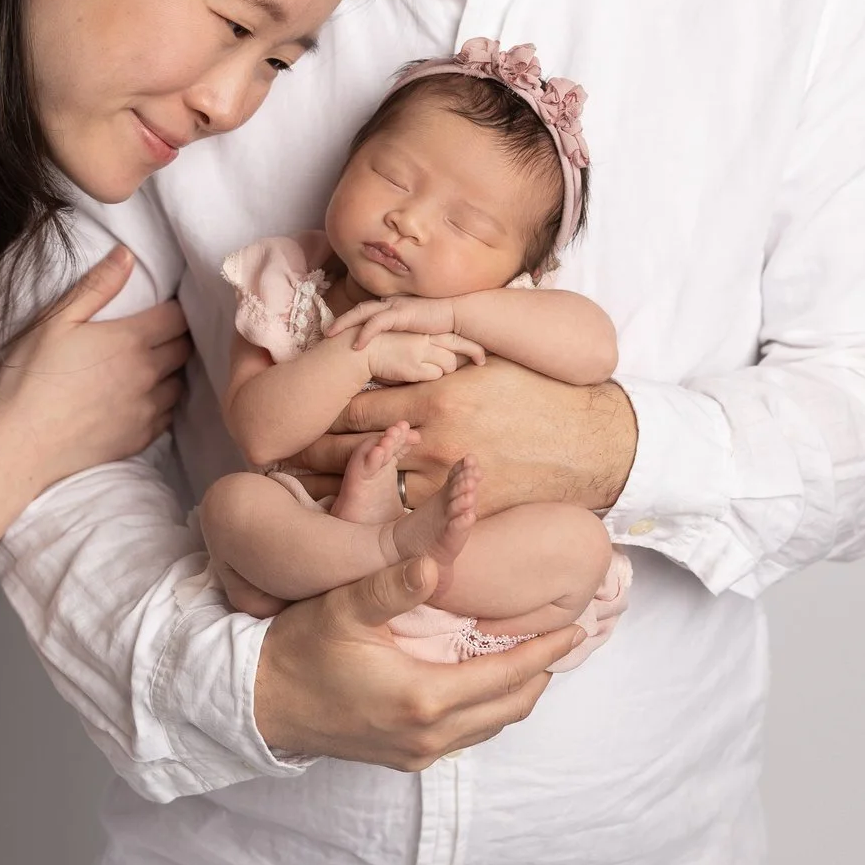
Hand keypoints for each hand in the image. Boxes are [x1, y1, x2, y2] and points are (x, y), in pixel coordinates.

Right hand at [0, 246, 189, 492]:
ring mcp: (146, 409)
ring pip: (180, 382)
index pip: (177, 317)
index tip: (163, 306)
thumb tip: (127, 255)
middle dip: (176, 337)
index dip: (174, 308)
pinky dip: (163, 402)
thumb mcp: (55, 321)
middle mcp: (147, 374)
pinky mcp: (140, 439)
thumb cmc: (30, 378)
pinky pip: (168, 415)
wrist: (19, 446)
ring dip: (172, 371)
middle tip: (159, 332)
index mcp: (130, 340)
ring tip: (153, 365)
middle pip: (184, 348)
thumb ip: (96, 286)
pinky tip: (144, 397)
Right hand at [253, 555, 582, 768]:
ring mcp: (416, 751)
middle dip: (541, 673)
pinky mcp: (403, 756)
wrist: (258, 701)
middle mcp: (428, 734)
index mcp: (423, 697)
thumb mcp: (344, 607)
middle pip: (509, 706)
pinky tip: (484, 679)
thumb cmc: (298, 649)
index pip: (507, 675)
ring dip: (516, 692)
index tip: (575, 628)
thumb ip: (392, 585)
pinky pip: (464, 733)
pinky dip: (487, 706)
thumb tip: (435, 564)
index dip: (545, 651)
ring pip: (489, 724)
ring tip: (534, 658)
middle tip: (563, 639)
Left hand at [286, 358, 636, 512]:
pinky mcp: (460, 506)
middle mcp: (433, 435)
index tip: (289, 416)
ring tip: (294, 489)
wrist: (591, 441)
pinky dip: (372, 512)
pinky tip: (349, 516)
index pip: (356, 402)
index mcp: (434, 394)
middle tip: (273, 456)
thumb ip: (430, 359)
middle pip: (350, 445)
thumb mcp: (480, 364)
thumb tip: (382, 347)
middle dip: (309, 451)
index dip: (317, 410)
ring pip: (369, 485)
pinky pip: (404, 513)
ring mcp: (446, 476)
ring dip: (330, 487)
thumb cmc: (535, 392)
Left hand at [330, 295, 459, 343]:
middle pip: (359, 309)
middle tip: (325, 333)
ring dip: (345, 323)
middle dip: (341, 320)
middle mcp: (390, 303)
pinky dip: (365, 332)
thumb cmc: (439, 324)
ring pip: (363, 312)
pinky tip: (357, 344)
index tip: (337, 331)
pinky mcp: (402, 314)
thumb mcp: (415, 329)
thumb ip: (402, 333)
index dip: (351, 319)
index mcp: (392, 306)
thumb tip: (392, 346)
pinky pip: (378, 322)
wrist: (457, 315)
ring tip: (331, 335)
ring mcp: (395, 306)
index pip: (366, 311)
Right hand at [362, 331, 484, 383]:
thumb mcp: (403, 338)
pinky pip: (434, 375)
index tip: (482, 356)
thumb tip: (437, 355)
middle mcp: (425, 337)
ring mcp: (420, 350)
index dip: (471, 345)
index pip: (455, 335)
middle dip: (472, 354)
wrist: (358, 348)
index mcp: (423, 328)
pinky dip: (431, 376)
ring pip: (449, 364)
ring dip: (444, 369)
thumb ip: (420, 342)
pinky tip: (418, 374)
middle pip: (459, 347)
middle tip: (481, 360)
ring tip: (431, 369)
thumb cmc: (379, 345)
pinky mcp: (413, 365)